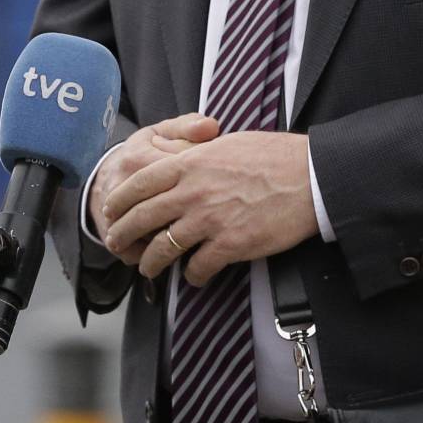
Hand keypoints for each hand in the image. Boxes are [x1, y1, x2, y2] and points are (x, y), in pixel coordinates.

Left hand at [99, 129, 316, 285]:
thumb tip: (182, 160)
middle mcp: (193, 192)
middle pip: (143, 217)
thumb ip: (197, 155)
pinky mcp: (231, 245)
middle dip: (122, 233)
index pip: (139, 183)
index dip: (119, 199)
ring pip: (164, 248)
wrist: (312, 177)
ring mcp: (210, 220)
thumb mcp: (226, 144)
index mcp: (189, 163)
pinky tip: (194, 278)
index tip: (110, 209)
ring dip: (151, 262)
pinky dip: (193, 276)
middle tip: (114, 243)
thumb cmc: (275, 156)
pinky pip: (199, 267)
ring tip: (148, 270)